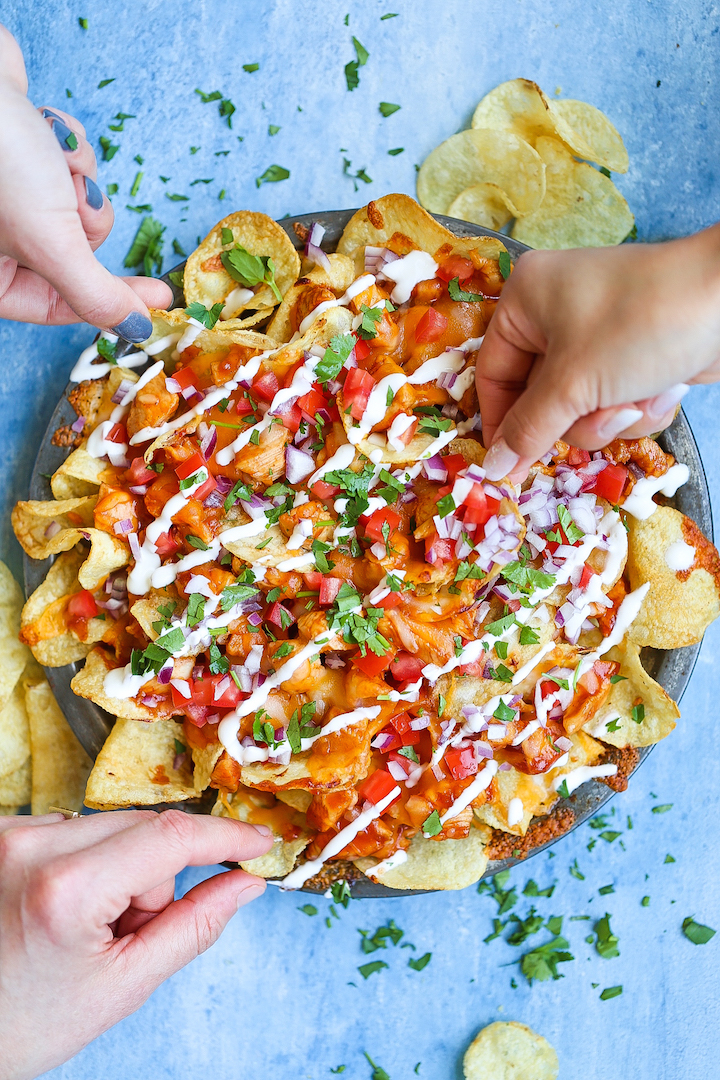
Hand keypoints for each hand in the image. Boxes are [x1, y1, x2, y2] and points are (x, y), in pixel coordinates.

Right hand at [0, 25, 170, 340]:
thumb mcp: (50, 243)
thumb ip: (94, 295)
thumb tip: (135, 330)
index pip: (59, 309)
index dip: (112, 302)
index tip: (160, 295)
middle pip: (74, 256)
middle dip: (83, 220)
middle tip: (75, 199)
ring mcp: (7, 196)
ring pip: (77, 208)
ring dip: (77, 179)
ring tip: (48, 156)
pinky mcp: (20, 154)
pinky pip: (69, 167)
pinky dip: (67, 148)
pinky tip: (43, 128)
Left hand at [0, 809, 272, 1079]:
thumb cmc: (24, 1023)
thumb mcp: (121, 987)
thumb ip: (193, 928)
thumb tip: (243, 886)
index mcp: (68, 889)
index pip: (171, 838)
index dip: (225, 838)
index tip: (259, 843)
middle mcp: (33, 845)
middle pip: (142, 829)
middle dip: (155, 878)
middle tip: (127, 934)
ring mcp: (10, 835)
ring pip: (110, 827)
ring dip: (119, 868)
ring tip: (85, 928)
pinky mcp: (0, 833)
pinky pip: (73, 829)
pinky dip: (85, 861)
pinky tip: (61, 909)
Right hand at [477, 226, 719, 479]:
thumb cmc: (640, 325)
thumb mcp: (573, 383)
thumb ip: (528, 430)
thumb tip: (493, 469)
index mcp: (525, 300)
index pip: (492, 375)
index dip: (501, 424)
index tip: (507, 467)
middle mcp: (555, 313)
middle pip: (540, 399)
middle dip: (579, 417)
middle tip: (607, 413)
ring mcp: (598, 335)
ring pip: (581, 409)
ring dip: (612, 416)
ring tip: (640, 397)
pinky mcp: (634, 353)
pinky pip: (615, 401)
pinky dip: (639, 406)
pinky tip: (664, 389)